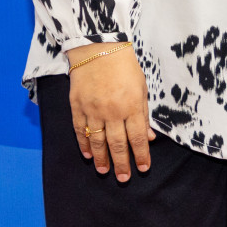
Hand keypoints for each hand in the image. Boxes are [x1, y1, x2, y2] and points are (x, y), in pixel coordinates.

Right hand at [67, 42, 155, 181]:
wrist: (98, 47)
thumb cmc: (125, 66)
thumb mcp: (142, 87)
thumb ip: (144, 114)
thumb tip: (149, 137)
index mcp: (132, 106)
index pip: (137, 138)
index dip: (141, 156)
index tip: (143, 168)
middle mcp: (113, 111)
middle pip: (117, 144)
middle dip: (122, 164)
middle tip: (123, 178)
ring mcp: (93, 110)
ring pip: (97, 141)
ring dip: (101, 159)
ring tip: (104, 171)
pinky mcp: (77, 106)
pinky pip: (80, 130)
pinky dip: (83, 144)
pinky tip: (87, 154)